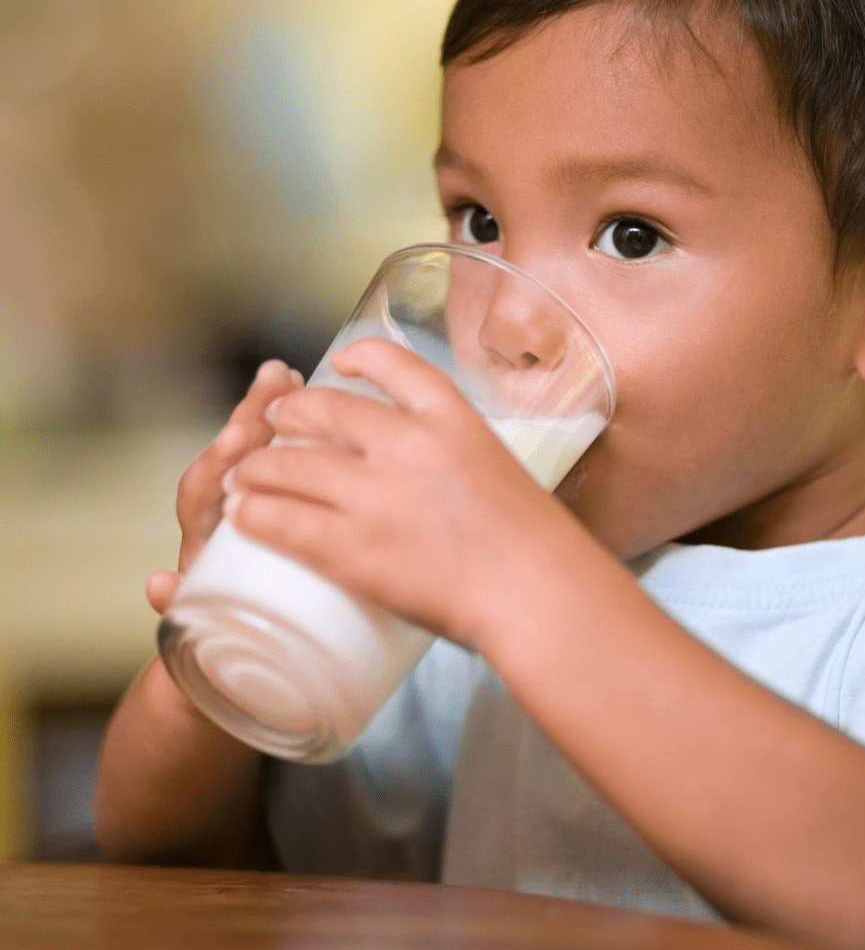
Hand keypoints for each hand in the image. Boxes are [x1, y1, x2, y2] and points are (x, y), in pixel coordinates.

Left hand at [146, 359, 303, 614]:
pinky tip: (324, 402)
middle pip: (230, 455)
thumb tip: (157, 582)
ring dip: (271, 410)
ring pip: (257, 451)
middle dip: (249, 415)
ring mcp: (251, 503)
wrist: (231, 646)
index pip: (200, 490)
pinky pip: (287, 460)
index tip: (236, 440)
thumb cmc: (216, 630)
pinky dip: (300, 431)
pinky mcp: (280, 501)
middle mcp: (223, 513)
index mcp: (201, 537)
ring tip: (289, 373)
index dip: (216, 463)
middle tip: (276, 379)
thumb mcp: (198, 620)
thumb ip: (177, 599)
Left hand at [221, 338, 573, 647]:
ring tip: (244, 476)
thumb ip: (453, 459)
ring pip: (291, 465)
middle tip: (272, 424)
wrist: (535, 591)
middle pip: (324, 408)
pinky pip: (284, 522)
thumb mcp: (498, 470)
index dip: (357, 358)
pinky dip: (255, 515)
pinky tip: (243, 516)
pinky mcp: (353, 547)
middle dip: (287, 414)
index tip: (340, 366)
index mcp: (451, 417)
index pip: (393, 361)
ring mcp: (376, 494)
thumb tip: (420, 475)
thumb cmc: (533, 544)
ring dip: (257, 467)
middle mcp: (408, 443)